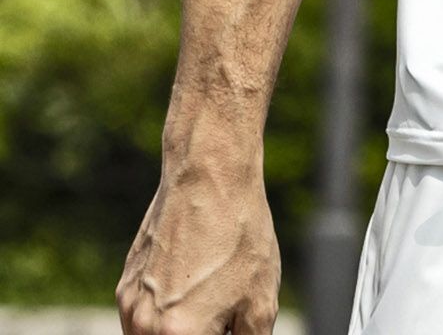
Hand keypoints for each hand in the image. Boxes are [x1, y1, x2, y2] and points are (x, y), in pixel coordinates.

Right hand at [116, 152, 280, 333]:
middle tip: (224, 310)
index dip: (222, 333)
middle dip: (204, 332)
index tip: (229, 322)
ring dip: (182, 330)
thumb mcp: (261, 302)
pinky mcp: (125, 289)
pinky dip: (168, 316)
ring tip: (213, 295)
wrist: (209, 179)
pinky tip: (193, 285)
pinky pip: (145, 320)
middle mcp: (144, 328)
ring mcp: (130, 308)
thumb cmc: (239, 238)